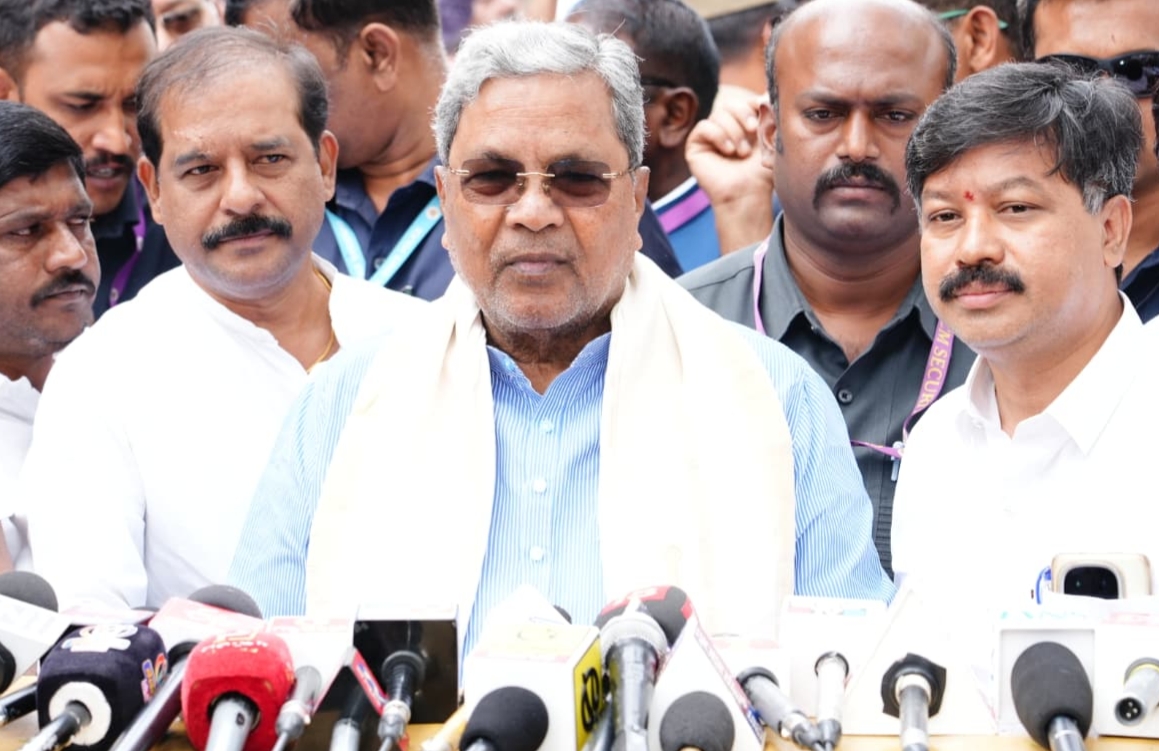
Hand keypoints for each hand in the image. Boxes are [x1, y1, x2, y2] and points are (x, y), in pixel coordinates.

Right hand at [686, 85, 775, 251]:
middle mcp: (725, 128)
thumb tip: (766, 91)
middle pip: (729, 102)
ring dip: (734, 131)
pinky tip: (728, 151)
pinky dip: (718, 136)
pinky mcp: (696, 146)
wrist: (748, 195)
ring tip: (742, 152)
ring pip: (718, 114)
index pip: (743, 100)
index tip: (764, 112)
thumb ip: (770, 114)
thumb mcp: (772, 138)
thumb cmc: (762, 172)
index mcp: (743, 124)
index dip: (752, 103)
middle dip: (743, 113)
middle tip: (755, 130)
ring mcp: (709, 136)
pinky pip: (704, 127)